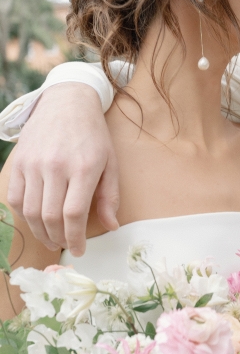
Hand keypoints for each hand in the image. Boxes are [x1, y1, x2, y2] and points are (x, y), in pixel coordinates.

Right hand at [7, 83, 119, 255]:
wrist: (67, 102)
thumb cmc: (93, 135)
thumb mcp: (110, 163)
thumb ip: (109, 197)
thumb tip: (111, 226)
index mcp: (83, 168)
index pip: (73, 214)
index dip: (75, 239)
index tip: (79, 250)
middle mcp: (55, 166)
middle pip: (50, 217)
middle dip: (59, 239)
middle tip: (66, 245)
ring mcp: (33, 164)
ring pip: (30, 212)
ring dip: (41, 232)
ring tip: (52, 238)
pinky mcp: (18, 162)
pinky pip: (15, 198)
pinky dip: (24, 215)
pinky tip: (36, 220)